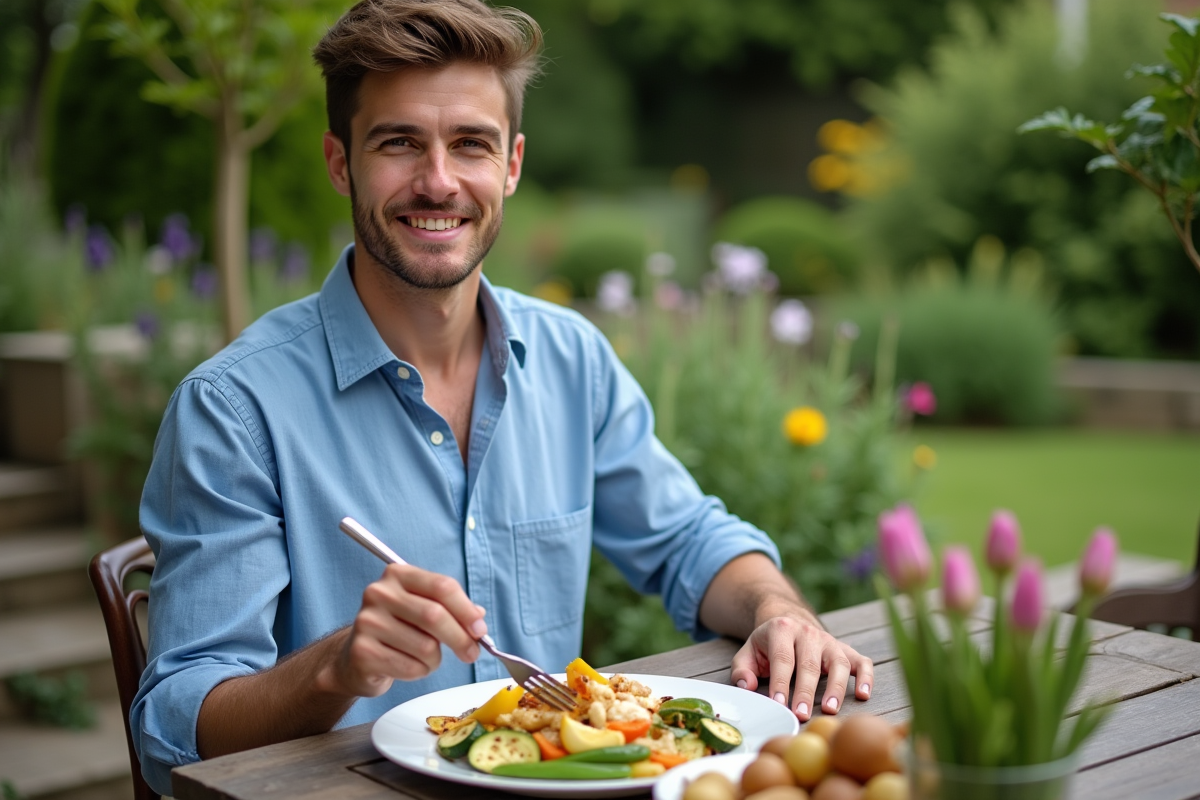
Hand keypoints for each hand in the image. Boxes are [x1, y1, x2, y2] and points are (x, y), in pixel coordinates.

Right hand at [327, 564, 487, 696]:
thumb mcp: (424, 610)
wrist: (356, 657)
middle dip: (461, 638)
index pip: (442, 586)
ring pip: (426, 646)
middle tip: (472, 653)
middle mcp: (379, 593)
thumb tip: (478, 618)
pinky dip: (420, 672)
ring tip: (425, 659)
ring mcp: (368, 621)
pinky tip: (408, 666)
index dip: (466, 610)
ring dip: (436, 660)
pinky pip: (411, 667)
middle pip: (434, 615)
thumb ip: (452, 609)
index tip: (479, 629)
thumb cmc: (398, 630)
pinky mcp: (363, 652)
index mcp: (398, 574)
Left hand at [729, 609, 872, 720]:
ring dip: (835, 687)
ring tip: (830, 709)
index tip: (778, 704)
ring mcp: (829, 641)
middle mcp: (808, 633)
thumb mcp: (748, 651)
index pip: (783, 658)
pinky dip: (866, 677)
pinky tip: (863, 695)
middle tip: (801, 714)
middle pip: (809, 664)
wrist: (788, 618)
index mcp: (782, 630)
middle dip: (805, 691)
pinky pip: (861, 661)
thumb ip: (742, 669)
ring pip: (838, 662)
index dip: (781, 682)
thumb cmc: (768, 644)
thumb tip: (748, 686)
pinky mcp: (845, 649)